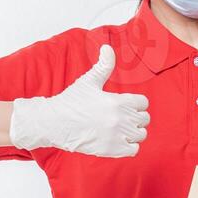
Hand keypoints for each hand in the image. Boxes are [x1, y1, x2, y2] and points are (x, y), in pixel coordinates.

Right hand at [9, 45, 149, 156]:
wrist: (53, 123)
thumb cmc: (71, 101)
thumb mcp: (88, 82)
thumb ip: (103, 66)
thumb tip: (108, 47)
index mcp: (118, 101)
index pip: (143, 103)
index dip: (135, 103)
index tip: (124, 105)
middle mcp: (120, 119)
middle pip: (144, 119)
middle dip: (135, 118)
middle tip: (120, 118)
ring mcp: (116, 136)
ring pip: (141, 135)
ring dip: (133, 132)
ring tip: (119, 129)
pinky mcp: (111, 150)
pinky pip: (134, 150)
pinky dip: (129, 146)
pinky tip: (117, 140)